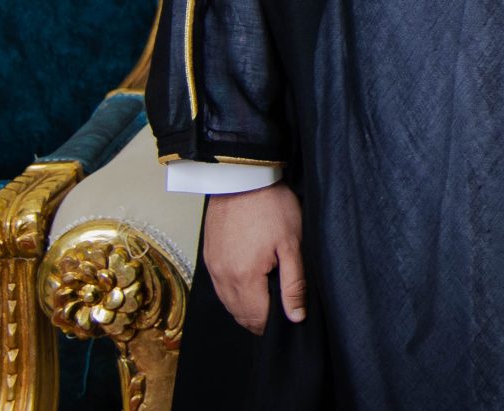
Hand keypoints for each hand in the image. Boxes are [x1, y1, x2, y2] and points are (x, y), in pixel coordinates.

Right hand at [202, 185, 304, 334]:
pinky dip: (235, 292)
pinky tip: (251, 281)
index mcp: (243, 278)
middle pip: (240, 315)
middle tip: (281, 307)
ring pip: (229, 303)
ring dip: (247, 306)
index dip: (274, 323)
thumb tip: (295, 316)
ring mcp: (213, 268)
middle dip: (260, 318)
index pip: (256, 318)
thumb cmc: (271, 207)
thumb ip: (294, 284)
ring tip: (269, 294)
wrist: (242, 179)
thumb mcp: (292, 244)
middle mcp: (222, 278)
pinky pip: (221, 287)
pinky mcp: (209, 257)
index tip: (289, 317)